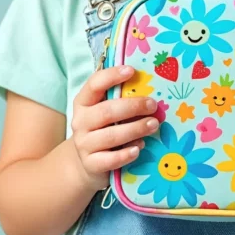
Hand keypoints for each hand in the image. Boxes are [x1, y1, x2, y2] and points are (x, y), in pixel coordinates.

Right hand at [71, 65, 159, 191]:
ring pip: (110, 136)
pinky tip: (139, 148)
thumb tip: (149, 88)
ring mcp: (84, 144)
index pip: (94, 84)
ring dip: (135, 129)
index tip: (132, 71)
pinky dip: (125, 154)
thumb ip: (120, 99)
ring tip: (154, 125)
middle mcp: (80, 121)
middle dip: (132, 107)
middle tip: (153, 105)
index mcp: (83, 102)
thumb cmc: (103, 128)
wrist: (87, 162)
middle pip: (106, 111)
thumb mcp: (106, 111)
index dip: (111, 76)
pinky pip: (109, 160)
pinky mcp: (91, 164)